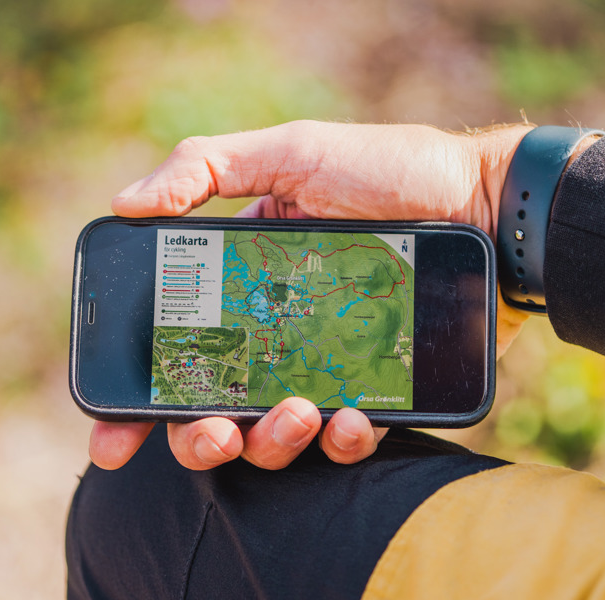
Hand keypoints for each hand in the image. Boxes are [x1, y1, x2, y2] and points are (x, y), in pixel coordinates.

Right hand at [89, 120, 534, 470]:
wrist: (494, 209)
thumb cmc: (392, 172)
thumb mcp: (295, 152)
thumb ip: (207, 167)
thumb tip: (124, 202)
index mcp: (240, 288)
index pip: (172, 352)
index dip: (134, 404)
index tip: (110, 439)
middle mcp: (275, 337)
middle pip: (211, 413)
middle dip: (198, 439)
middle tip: (214, 432)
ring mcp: (327, 371)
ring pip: (274, 439)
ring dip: (271, 442)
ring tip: (297, 410)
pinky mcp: (378, 395)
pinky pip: (348, 442)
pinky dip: (343, 441)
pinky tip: (351, 418)